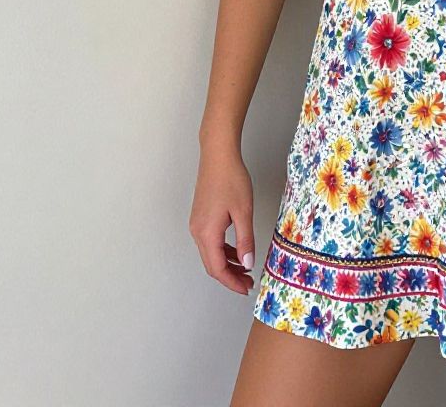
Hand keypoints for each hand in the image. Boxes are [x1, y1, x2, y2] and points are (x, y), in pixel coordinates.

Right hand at [189, 143, 256, 295]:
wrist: (218, 156)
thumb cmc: (231, 179)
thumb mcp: (243, 212)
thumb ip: (245, 240)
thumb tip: (247, 263)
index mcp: (207, 233)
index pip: (217, 268)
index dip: (231, 282)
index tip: (245, 289)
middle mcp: (197, 231)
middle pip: (211, 264)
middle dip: (230, 276)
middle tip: (248, 283)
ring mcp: (197, 224)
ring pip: (210, 253)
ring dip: (227, 263)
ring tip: (245, 269)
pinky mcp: (201, 217)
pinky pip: (210, 241)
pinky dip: (223, 250)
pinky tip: (237, 250)